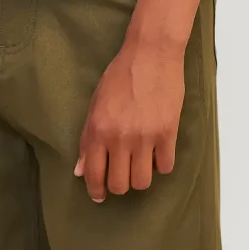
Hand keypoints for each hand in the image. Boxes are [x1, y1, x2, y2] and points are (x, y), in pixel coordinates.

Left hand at [75, 40, 184, 201]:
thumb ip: (87, 138)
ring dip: (140, 177)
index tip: (99, 196)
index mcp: (99, 129)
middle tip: (122, 174)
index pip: (94, 174)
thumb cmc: (120, 75)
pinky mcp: (168, 133)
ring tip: (141, 164)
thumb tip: (80, 170)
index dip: (96, 191)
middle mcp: (120, 137)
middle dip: (119, 185)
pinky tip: (158, 152)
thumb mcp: (96, 103)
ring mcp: (145, 137)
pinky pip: (165, 167)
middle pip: (119, 185)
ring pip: (142, 182)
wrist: (151, 53)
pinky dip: (161, 164)